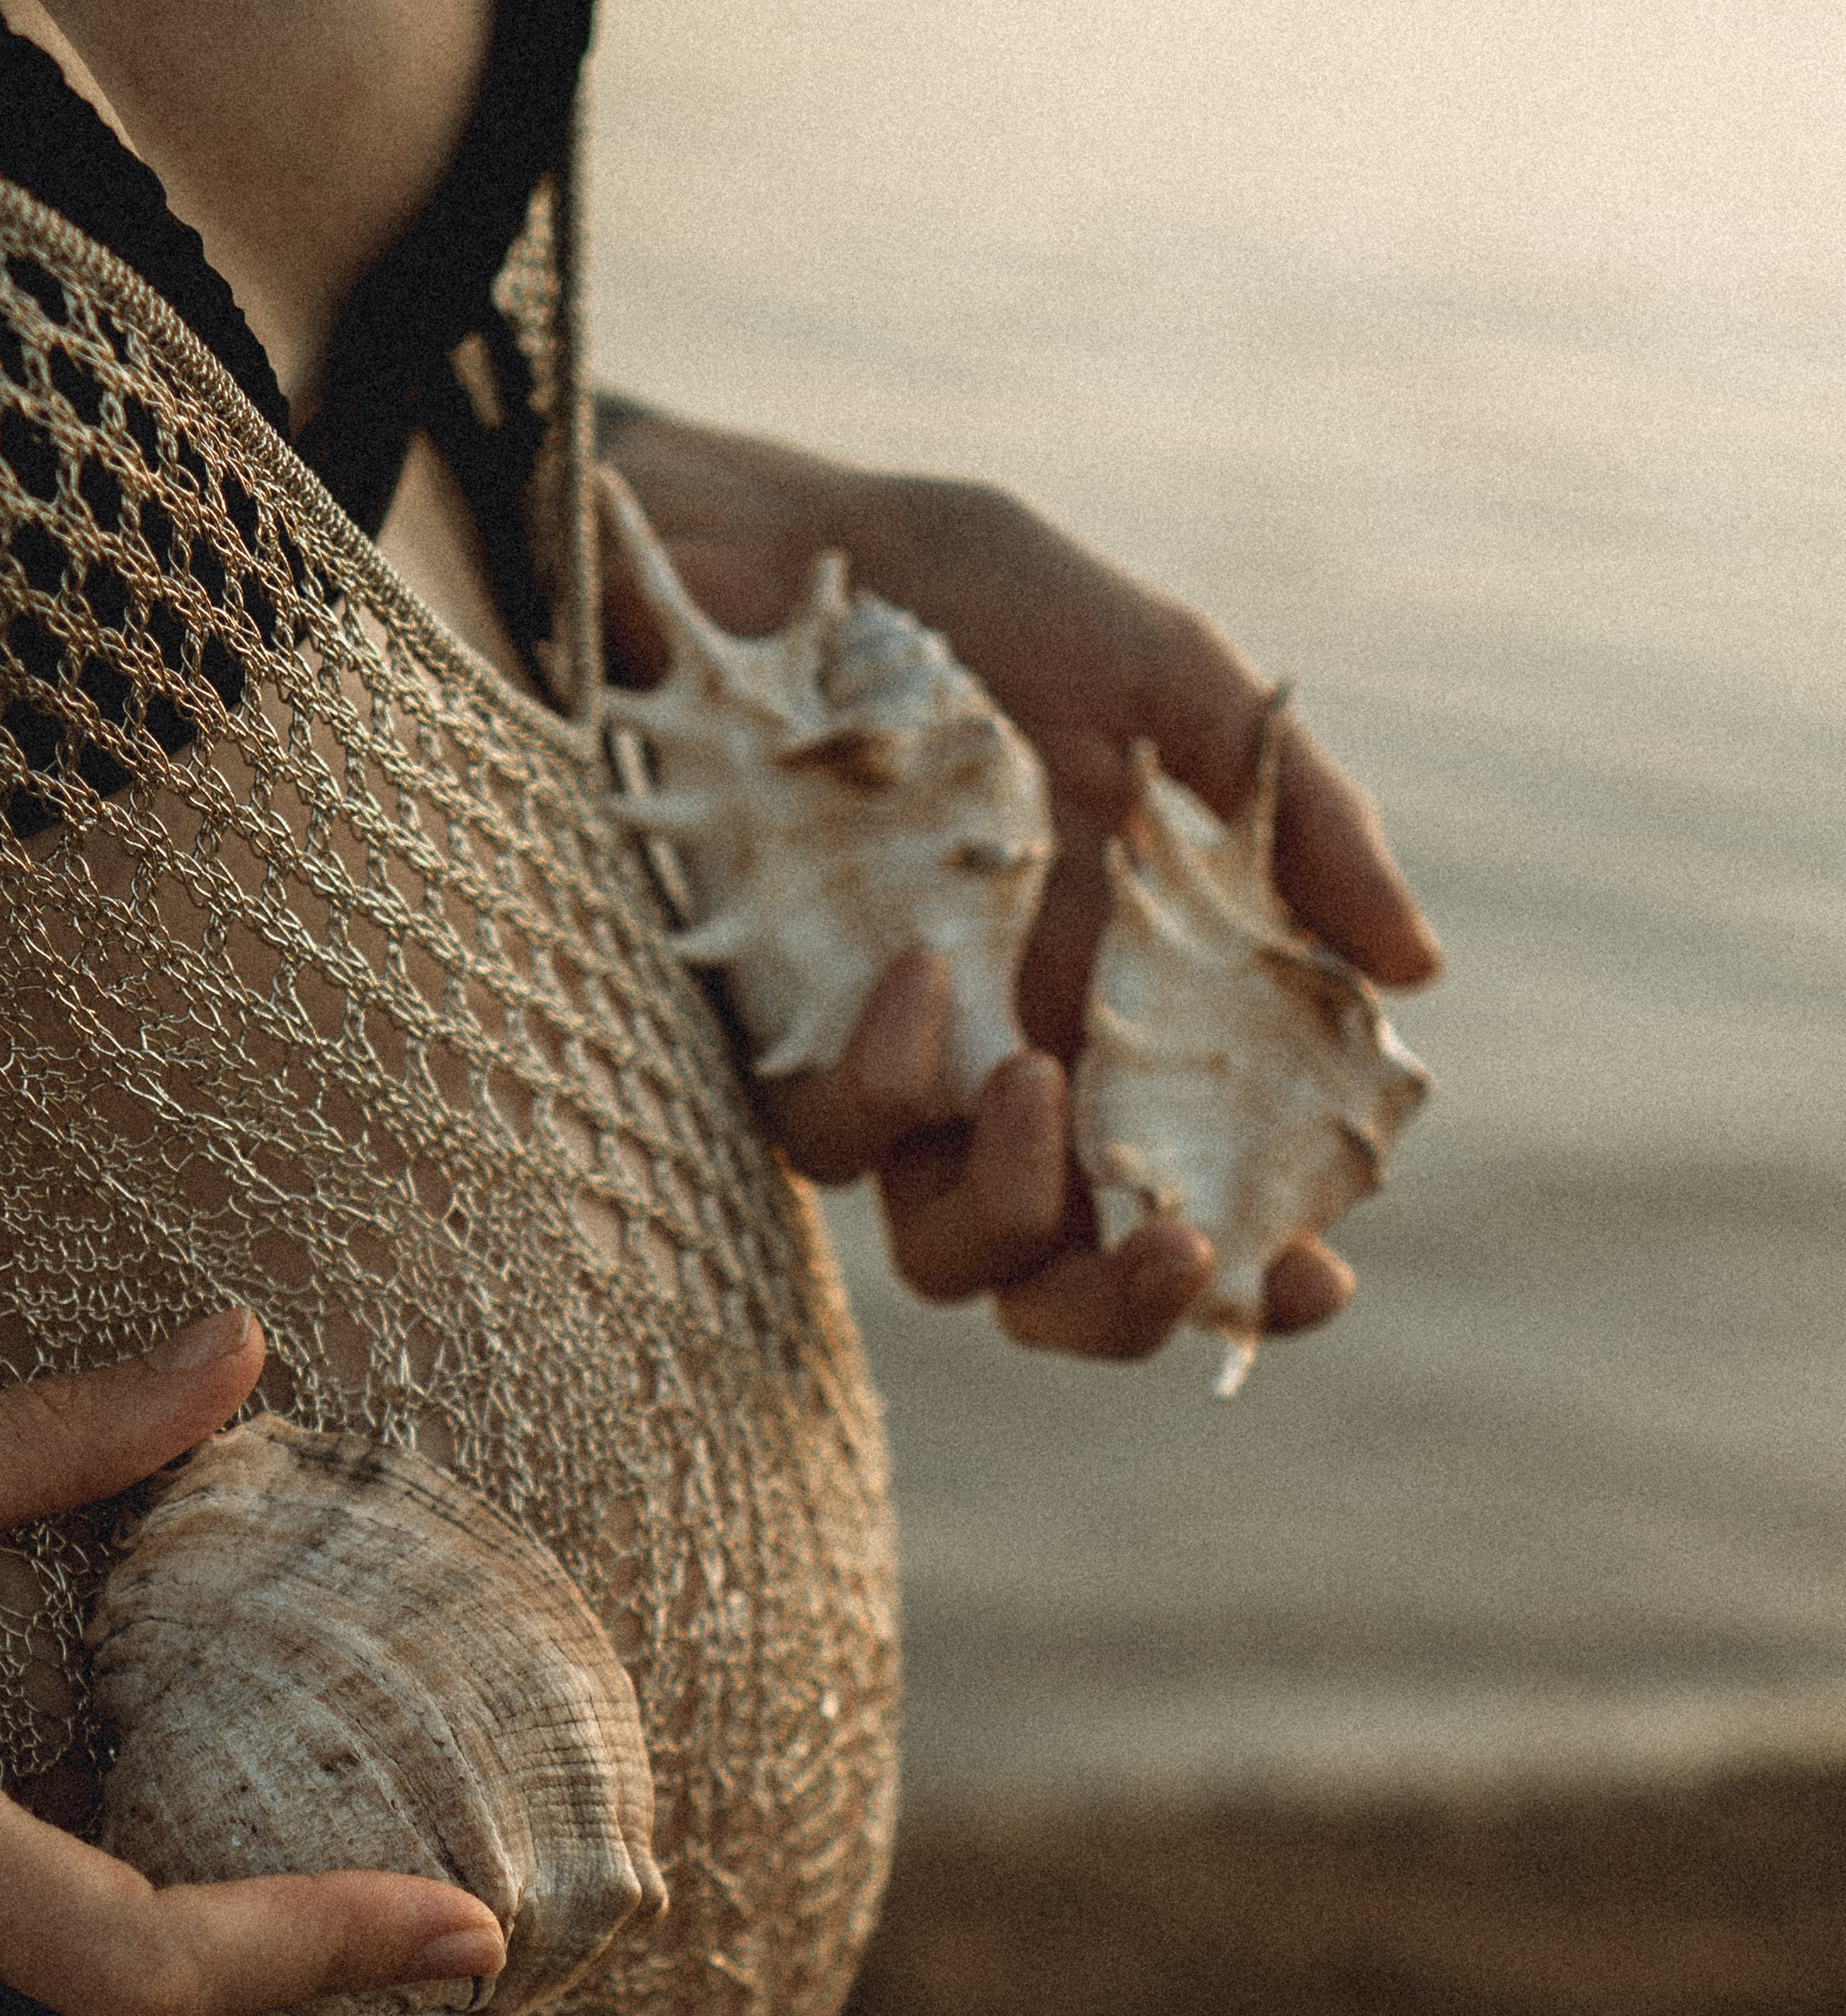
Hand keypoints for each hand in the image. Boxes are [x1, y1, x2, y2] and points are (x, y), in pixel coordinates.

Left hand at [600, 408, 1441, 1359]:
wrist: (764, 545)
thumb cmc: (972, 606)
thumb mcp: (1164, 682)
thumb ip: (1295, 821)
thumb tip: (1413, 966)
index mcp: (1124, 1022)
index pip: (1196, 1198)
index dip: (1255, 1273)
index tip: (1318, 1270)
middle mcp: (1008, 1076)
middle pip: (1062, 1285)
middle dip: (1127, 1307)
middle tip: (1181, 1248)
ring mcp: (890, 1073)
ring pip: (945, 1254)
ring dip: (1011, 1207)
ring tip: (1031, 1078)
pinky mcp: (775, 1041)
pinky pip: (829, 1137)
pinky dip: (885, 1076)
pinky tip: (920, 967)